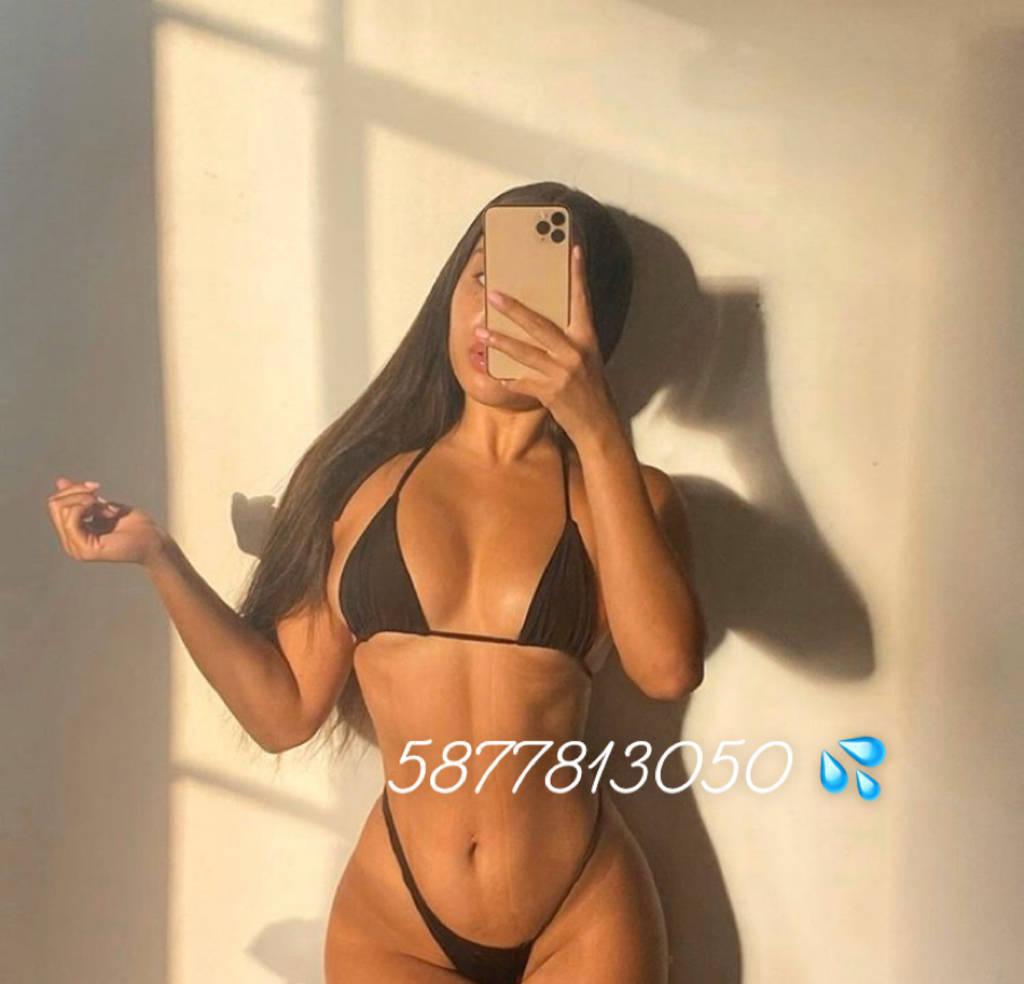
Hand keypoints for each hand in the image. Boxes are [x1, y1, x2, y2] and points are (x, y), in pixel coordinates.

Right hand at [46, 477, 168, 566]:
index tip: (96, 487)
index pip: (56, 504)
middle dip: (77, 492)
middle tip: (99, 495)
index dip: (74, 489)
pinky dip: (86, 506)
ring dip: (85, 499)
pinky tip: (104, 510)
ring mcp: (76, 547)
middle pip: (55, 504)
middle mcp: (70, 542)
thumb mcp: (104, 505)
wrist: (154, 540)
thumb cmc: (136, 525)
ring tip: (106, 507)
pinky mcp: (85, 550)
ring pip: (61, 509)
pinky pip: (72, 520)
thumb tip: (61, 482)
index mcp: (73, 533)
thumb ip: (82, 498)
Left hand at [478, 243, 617, 441]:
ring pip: (525, 352)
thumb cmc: (591, 389)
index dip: (577, 275)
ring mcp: (563, 374)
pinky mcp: (550, 393)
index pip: (582, 301)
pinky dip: (507, 378)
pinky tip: (493, 374)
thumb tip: (543, 320)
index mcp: (587, 339)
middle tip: (493, 294)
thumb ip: (569, 339)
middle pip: (540, 325)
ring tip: (480, 331)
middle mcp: (576, 353)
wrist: (599, 425)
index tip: (573, 250)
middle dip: (514, 308)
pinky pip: (522, 382)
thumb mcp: (587, 358)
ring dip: (500, 341)